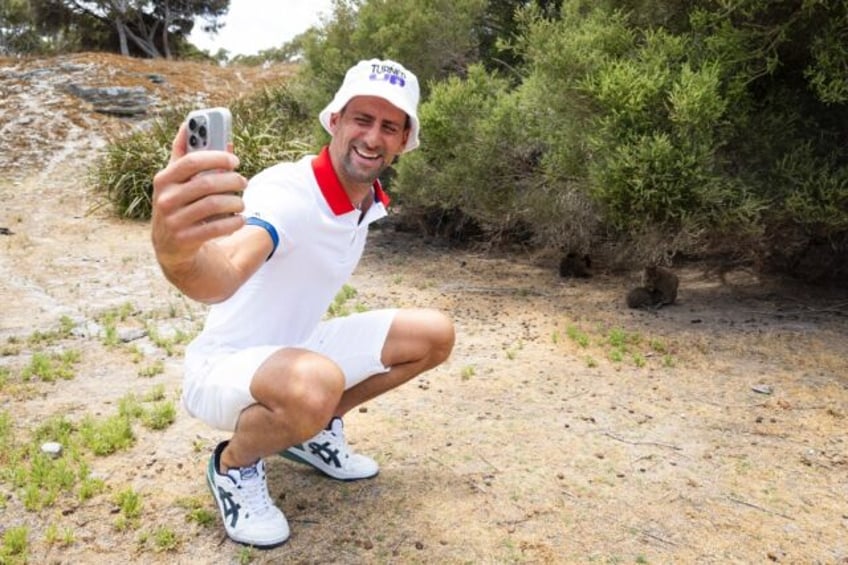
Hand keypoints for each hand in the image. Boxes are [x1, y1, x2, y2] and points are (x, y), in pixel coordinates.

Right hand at [151, 124, 247, 272]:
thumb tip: (211, 134)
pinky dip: (233, 222)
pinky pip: (217, 227)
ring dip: (235, 202)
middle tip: (243, 181)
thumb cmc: (179, 204)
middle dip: (231, 180)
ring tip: (241, 203)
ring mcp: (173, 221)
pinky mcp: (184, 239)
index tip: (234, 159)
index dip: (217, 157)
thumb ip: (190, 158)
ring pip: (214, 205)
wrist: (169, 245)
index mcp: (164, 179)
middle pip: (206, 183)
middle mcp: (165, 199)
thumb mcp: (178, 182)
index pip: (191, 161)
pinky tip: (239, 219)